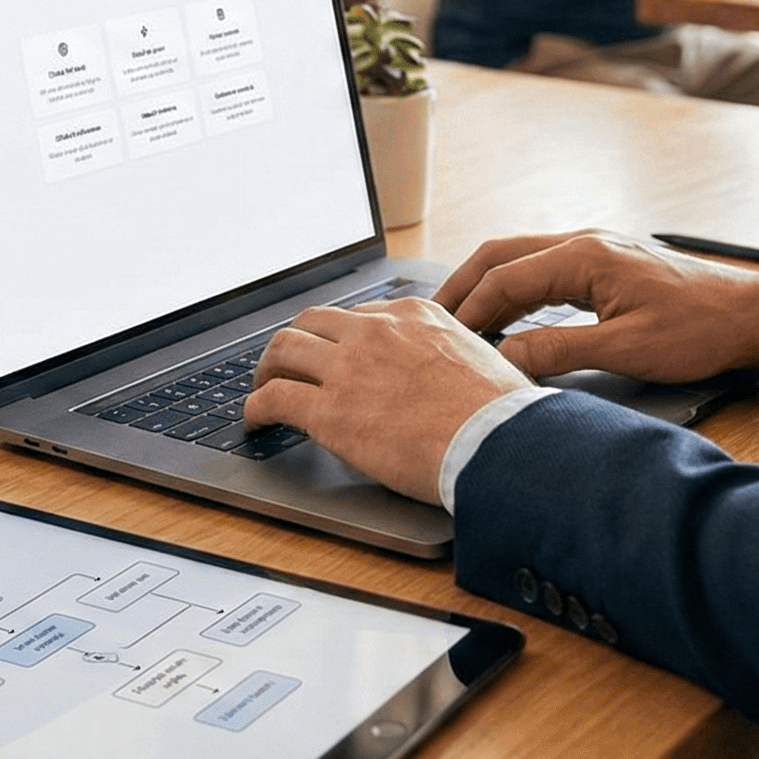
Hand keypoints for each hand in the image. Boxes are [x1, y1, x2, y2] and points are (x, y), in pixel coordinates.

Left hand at [244, 298, 532, 503]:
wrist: (497, 444)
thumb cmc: (503, 415)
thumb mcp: (483, 360)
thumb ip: (454, 356)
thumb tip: (453, 376)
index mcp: (416, 315)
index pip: (362, 315)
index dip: (342, 339)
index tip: (337, 356)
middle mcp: (376, 331)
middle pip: (314, 322)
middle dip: (297, 343)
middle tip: (290, 366)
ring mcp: (349, 369)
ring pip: (285, 348)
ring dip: (268, 368)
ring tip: (263, 388)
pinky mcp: (330, 412)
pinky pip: (274, 398)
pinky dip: (256, 407)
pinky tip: (255, 420)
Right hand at [437, 230, 758, 382]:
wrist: (752, 314)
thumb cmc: (698, 330)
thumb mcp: (625, 349)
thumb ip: (557, 351)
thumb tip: (503, 359)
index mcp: (584, 256)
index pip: (504, 278)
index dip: (468, 310)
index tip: (442, 339)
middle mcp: (583, 242)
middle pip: (501, 255)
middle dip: (462, 286)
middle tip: (431, 321)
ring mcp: (594, 249)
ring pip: (520, 258)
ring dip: (486, 287)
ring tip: (460, 322)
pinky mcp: (605, 263)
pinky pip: (543, 268)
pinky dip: (514, 290)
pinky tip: (507, 318)